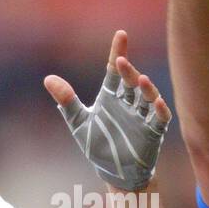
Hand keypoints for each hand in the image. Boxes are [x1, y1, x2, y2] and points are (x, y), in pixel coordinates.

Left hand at [45, 30, 171, 190]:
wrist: (113, 172)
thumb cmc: (98, 145)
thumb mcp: (79, 123)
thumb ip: (67, 100)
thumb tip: (48, 78)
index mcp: (111, 97)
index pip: (115, 71)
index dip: (118, 52)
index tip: (121, 35)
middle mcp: (129, 103)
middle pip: (131, 82)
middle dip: (128, 71)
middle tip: (121, 61)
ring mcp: (142, 117)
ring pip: (148, 97)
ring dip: (146, 88)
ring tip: (140, 80)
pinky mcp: (152, 132)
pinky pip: (160, 119)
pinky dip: (160, 110)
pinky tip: (157, 103)